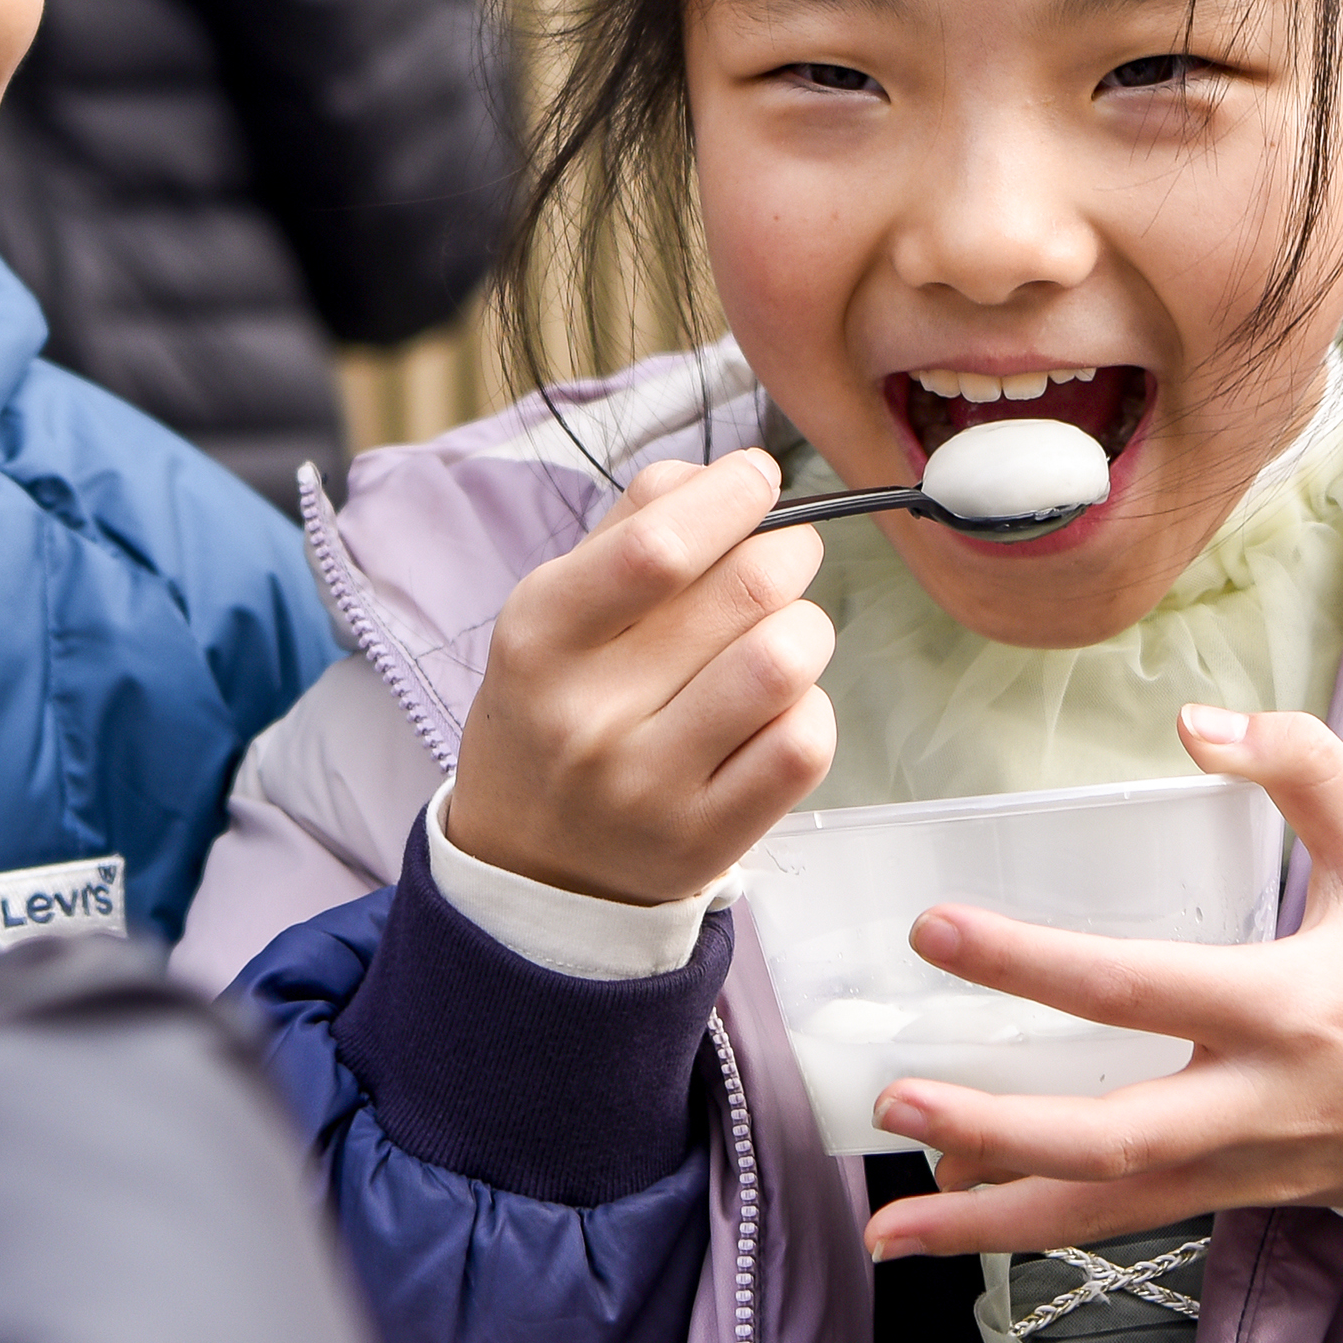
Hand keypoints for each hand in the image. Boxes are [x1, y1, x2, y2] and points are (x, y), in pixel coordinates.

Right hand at [446, 448, 833, 906]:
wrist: (532, 866)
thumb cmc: (554, 710)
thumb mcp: (552, 613)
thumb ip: (629, 529)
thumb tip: (720, 476)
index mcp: (539, 637)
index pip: (658, 549)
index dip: (729, 497)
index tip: (756, 478)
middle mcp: (587, 715)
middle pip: (745, 593)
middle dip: (787, 551)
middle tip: (783, 555)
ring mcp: (647, 786)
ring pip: (784, 664)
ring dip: (805, 628)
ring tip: (781, 633)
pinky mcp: (704, 841)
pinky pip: (803, 744)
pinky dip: (810, 706)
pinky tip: (778, 707)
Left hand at [861, 707, 1342, 1260]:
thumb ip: (1304, 766)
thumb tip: (1194, 721)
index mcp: (1291, 1009)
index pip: (1140, 988)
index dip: (1031, 963)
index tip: (933, 929)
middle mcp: (1260, 1106)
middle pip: (1110, 1140)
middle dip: (996, 1132)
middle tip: (893, 1100)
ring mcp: (1247, 1168)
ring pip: (1107, 1214)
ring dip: (995, 1225)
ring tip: (890, 1228)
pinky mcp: (1239, 1197)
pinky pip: (1127, 1222)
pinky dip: (1041, 1222)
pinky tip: (958, 1210)